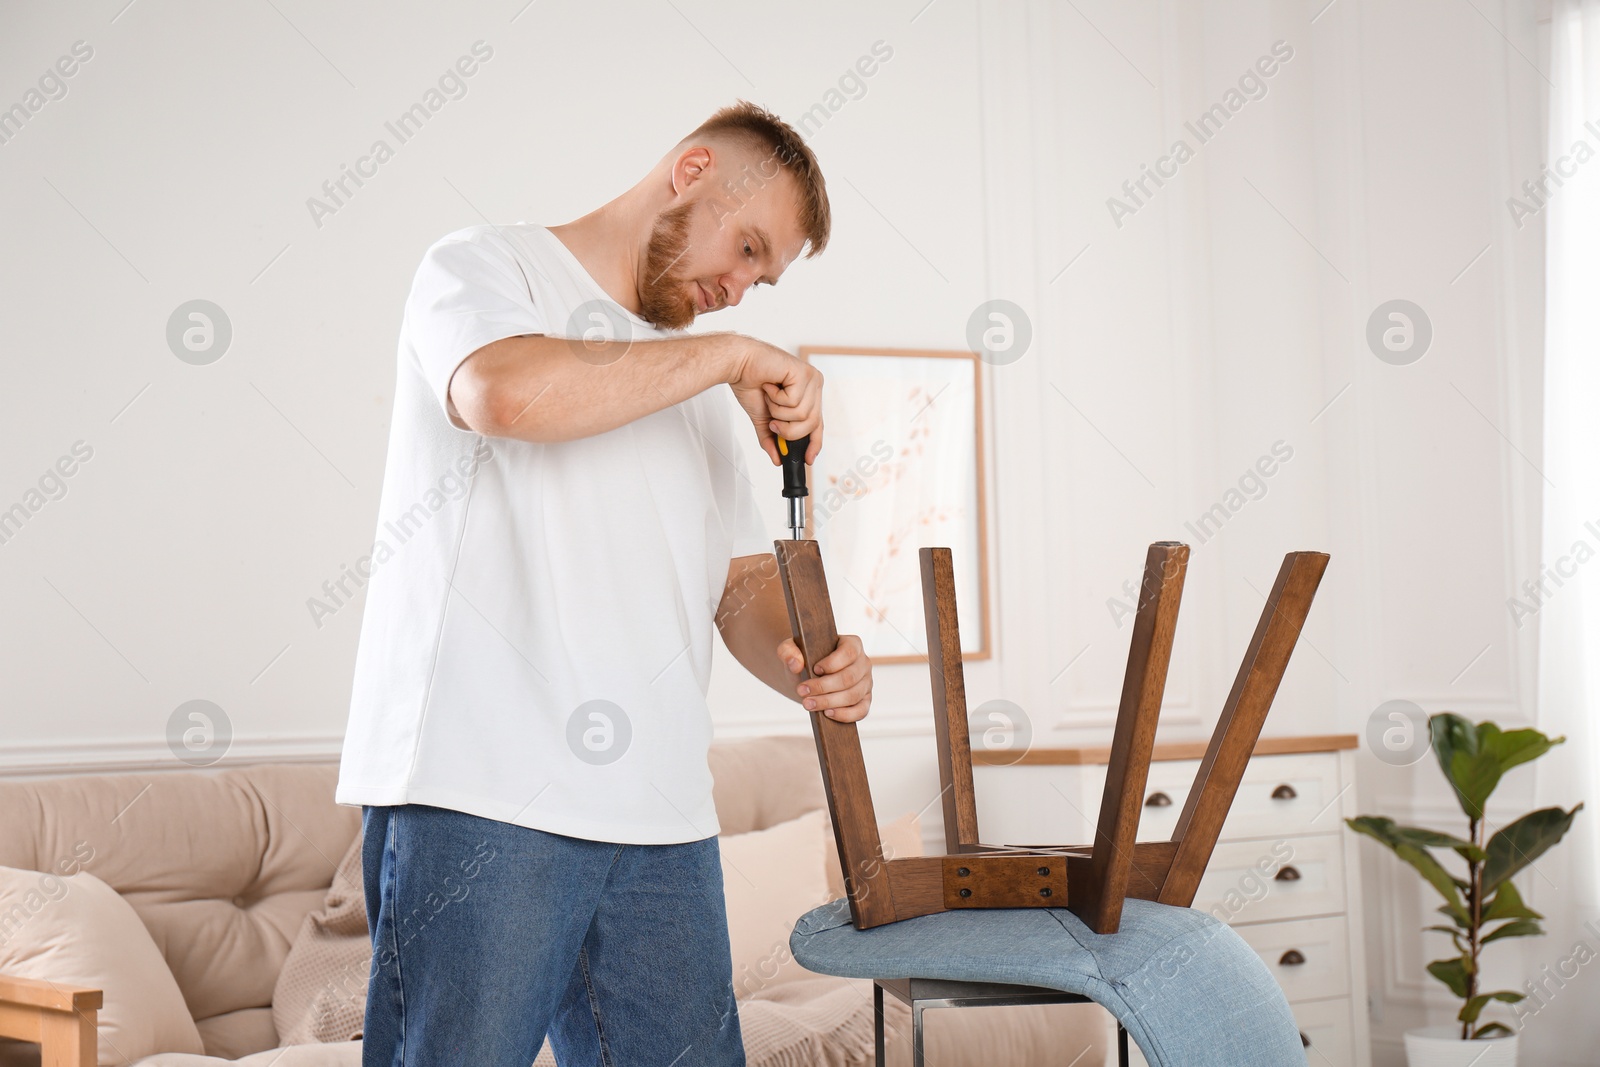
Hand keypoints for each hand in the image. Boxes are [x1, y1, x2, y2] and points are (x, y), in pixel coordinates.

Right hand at [724, 336, 822, 465]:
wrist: (738, 364)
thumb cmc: (751, 383)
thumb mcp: (763, 419)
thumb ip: (771, 438)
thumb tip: (777, 459)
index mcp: (808, 395)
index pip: (818, 424)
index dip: (814, 443)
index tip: (808, 459)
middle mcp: (814, 386)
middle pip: (812, 423)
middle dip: (788, 430)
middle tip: (773, 422)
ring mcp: (811, 378)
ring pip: (802, 414)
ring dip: (779, 411)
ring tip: (769, 396)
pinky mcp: (803, 373)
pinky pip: (794, 401)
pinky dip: (776, 398)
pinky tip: (770, 386)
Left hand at [776, 634, 871, 722]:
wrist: (808, 676)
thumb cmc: (804, 659)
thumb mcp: (791, 650)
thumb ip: (788, 651)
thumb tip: (795, 664)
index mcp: (852, 644)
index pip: (848, 653)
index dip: (832, 663)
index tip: (814, 670)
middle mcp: (863, 663)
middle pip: (849, 677)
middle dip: (824, 687)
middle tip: (802, 692)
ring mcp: (866, 683)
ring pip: (853, 695)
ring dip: (829, 702)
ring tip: (808, 704)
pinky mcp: (864, 700)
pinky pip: (861, 711)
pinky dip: (845, 715)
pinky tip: (827, 714)